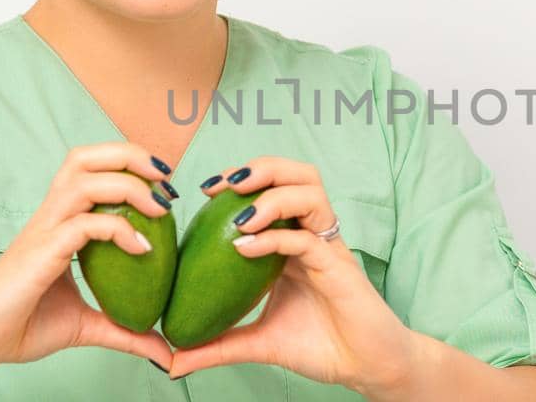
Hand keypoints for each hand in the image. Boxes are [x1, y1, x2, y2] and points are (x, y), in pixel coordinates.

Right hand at [0, 142, 175, 370]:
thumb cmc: (22, 326)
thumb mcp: (87, 326)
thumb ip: (126, 332)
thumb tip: (164, 353)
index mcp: (61, 222)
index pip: (92, 169)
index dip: (129, 165)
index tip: (165, 188)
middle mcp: (51, 217)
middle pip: (86, 158)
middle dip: (130, 156)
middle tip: (166, 177)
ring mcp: (44, 230)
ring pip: (84, 179)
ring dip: (129, 184)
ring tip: (161, 207)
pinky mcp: (41, 252)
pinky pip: (83, 224)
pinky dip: (118, 229)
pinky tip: (142, 249)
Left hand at [166, 156, 418, 393]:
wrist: (363, 368)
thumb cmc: (321, 346)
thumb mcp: (258, 343)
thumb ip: (217, 346)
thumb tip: (172, 363)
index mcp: (294, 241)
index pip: (273, 189)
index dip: (240, 180)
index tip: (204, 191)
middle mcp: (313, 235)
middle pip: (296, 175)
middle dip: (261, 168)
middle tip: (224, 184)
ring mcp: (328, 247)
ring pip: (310, 192)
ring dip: (273, 193)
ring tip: (240, 212)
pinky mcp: (338, 265)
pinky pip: (306, 238)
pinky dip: (275, 237)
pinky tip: (246, 247)